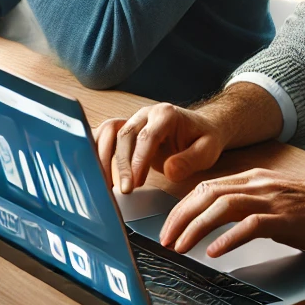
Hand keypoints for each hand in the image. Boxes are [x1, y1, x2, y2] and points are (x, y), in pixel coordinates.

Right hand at [95, 103, 232, 196]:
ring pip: (107, 133)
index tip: (135, 183)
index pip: (146, 136)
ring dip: (102, 158)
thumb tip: (169, 171)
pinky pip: (103, 136)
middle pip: (124, 136)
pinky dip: (96, 153)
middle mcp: (145, 114)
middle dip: (121, 165)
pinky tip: (97, 173)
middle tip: (124, 191)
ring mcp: (132, 120)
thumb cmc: (203, 138)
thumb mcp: (208, 150)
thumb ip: (191, 160)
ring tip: (105, 184)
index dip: (138, 160)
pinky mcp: (124, 130)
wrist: (200, 127)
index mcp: (166, 115)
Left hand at [158, 169, 304, 256]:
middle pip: (207, 195)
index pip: (206, 188)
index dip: (182, 208)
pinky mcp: (284, 219)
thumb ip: (246, 203)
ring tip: (181, 247)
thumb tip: (216, 221)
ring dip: (196, 228)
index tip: (168, 228)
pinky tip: (214, 252)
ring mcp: (271, 200)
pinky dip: (228, 238)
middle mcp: (257, 185)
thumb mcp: (272, 198)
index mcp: (252, 179)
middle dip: (180, 217)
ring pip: (223, 207)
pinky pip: (250, 225)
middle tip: (165, 240)